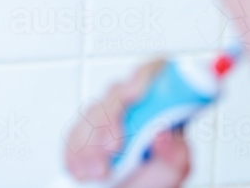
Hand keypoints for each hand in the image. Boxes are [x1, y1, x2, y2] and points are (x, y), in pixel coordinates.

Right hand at [64, 60, 190, 187]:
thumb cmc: (157, 176)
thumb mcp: (175, 167)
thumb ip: (174, 152)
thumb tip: (162, 133)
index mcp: (159, 103)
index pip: (152, 72)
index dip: (142, 75)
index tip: (135, 93)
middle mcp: (130, 104)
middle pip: (116, 92)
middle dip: (109, 119)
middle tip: (113, 148)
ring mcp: (105, 115)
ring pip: (91, 113)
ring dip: (91, 143)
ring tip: (102, 172)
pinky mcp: (83, 131)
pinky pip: (73, 134)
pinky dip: (76, 154)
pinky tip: (85, 171)